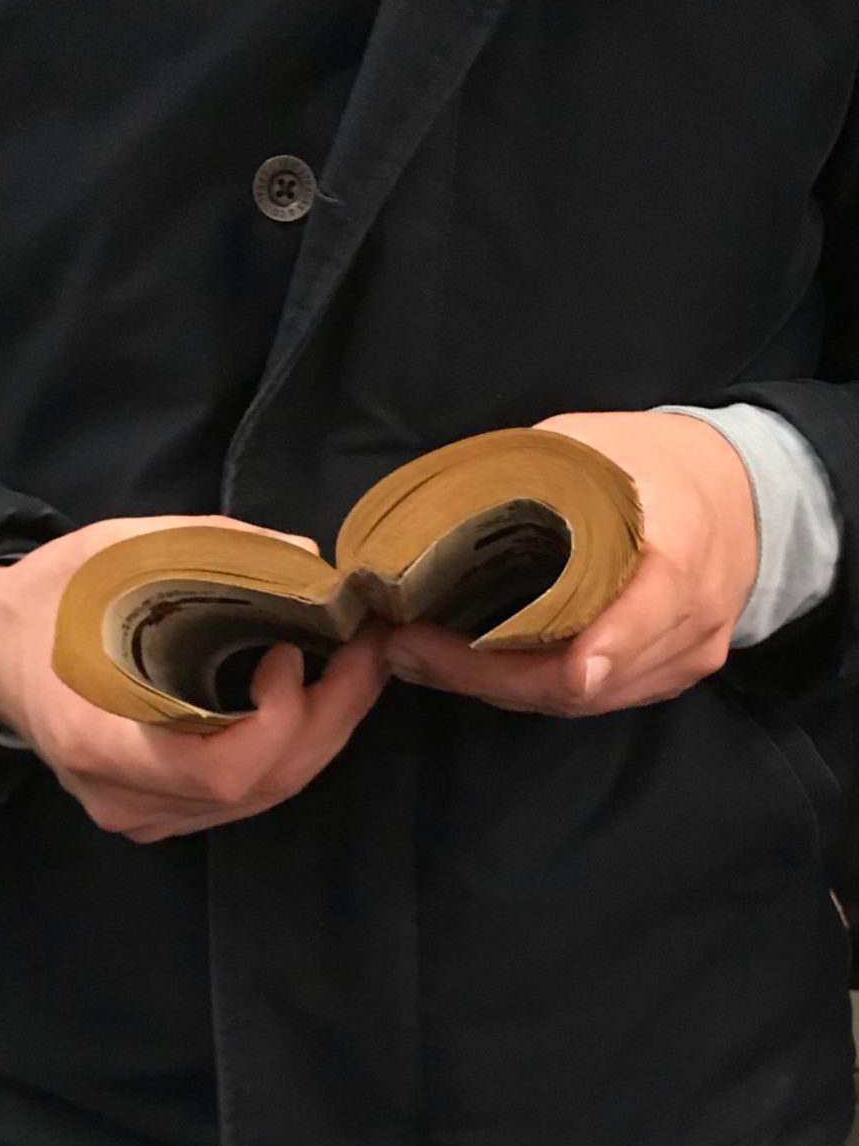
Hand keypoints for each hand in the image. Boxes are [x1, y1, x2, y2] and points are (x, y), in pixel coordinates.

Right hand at [0, 516, 388, 841]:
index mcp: (96, 737)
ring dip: (323, 731)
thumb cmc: (54, 597)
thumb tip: (310, 560)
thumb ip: (214, 553)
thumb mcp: (120, 551)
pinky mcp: (159, 813)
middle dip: (331, 717)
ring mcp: (139, 814)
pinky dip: (293, 746)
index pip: (214, 772)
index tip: (287, 652)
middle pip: (256, 786)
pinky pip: (246, 795)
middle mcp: (120, 795)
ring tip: (356, 665)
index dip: (276, 722)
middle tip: (368, 649)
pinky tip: (313, 696)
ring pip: (261, 796)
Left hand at [386, 411, 757, 715]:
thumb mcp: (593, 444)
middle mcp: (687, 622)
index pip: (629, 624)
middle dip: (481, 674)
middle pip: (580, 681)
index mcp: (677, 555)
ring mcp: (682, 658)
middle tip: (403, 648)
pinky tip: (472, 668)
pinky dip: (528, 688)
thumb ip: (531, 476)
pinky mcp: (669, 677)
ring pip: (579, 701)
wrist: (743, 495)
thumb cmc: (657, 461)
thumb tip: (441, 508)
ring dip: (493, 687)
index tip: (490, 658)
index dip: (566, 657)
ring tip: (418, 658)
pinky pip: (592, 701)